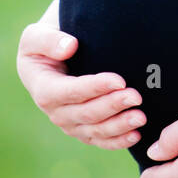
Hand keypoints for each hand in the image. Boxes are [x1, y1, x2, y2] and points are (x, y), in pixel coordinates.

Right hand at [16, 21, 145, 148]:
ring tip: (141, 117)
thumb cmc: (45, 43)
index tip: (120, 80)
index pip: (71, 92)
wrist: (50, 57)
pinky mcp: (83, 130)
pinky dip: (118, 141)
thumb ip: (48, 40)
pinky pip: (101, 140)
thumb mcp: (35, 36)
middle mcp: (56, 112)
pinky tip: (136, 136)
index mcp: (44, 89)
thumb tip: (69, 48)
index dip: (94, 88)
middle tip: (137, 97)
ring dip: (119, 126)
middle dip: (113, 106)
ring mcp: (70, 124)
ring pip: (96, 131)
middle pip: (87, 113)